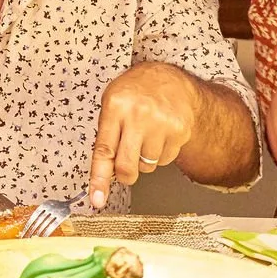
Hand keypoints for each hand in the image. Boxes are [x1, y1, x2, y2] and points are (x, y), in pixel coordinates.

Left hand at [88, 62, 201, 209]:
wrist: (169, 79)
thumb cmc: (135, 93)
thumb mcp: (112, 103)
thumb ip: (107, 134)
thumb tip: (104, 173)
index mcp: (115, 106)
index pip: (104, 150)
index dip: (99, 178)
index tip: (97, 199)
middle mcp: (138, 115)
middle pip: (127, 166)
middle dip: (125, 175)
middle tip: (125, 170)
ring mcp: (160, 124)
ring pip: (147, 166)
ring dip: (143, 160)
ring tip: (145, 136)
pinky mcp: (179, 131)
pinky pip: (164, 160)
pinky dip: (160, 154)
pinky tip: (159, 135)